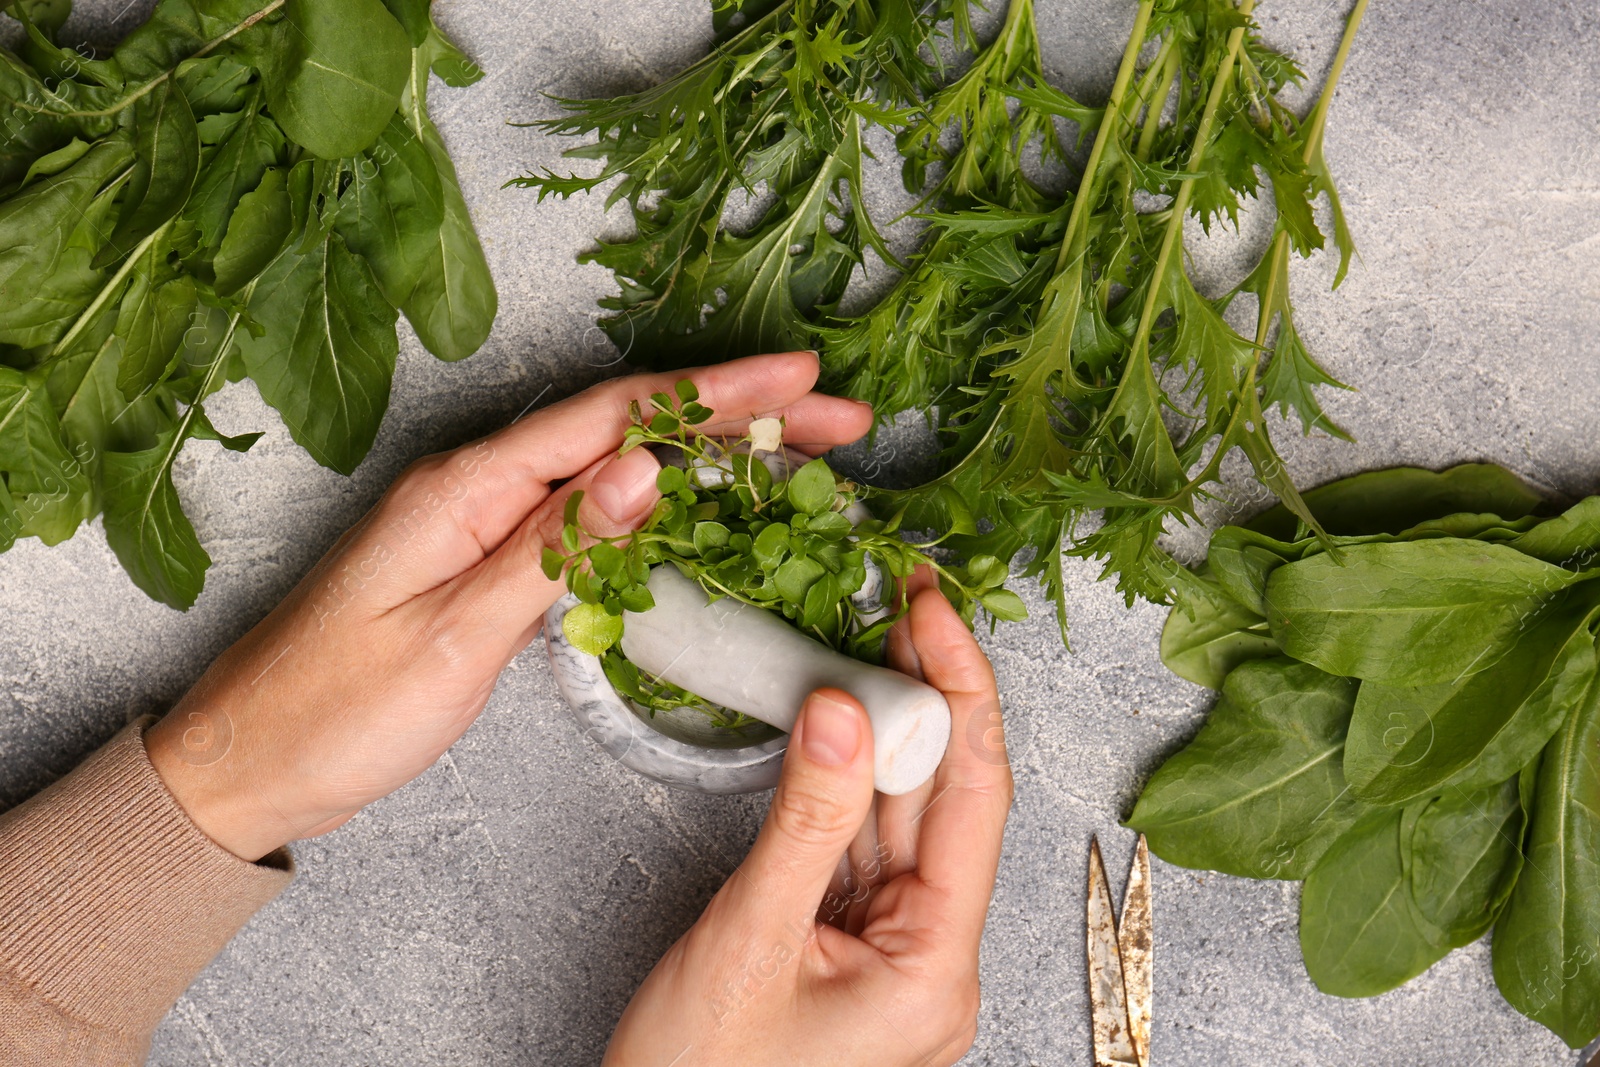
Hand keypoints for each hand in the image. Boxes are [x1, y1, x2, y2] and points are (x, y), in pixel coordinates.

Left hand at [146, 352, 872, 861]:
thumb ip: (556, 549)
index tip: (798, 379)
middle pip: (628, 428)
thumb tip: (645, 469)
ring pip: (618, 465)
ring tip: (797, 446)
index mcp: (468, 487)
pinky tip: (705, 503)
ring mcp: (486, 519)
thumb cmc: (336, 709)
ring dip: (709, 452)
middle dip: (735, 412)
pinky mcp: (491, 559)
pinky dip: (662, 499)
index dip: (715, 394)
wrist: (252, 761)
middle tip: (831, 413)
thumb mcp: (454, 633)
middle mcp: (480, 485)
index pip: (615, 420)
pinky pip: (592, 511)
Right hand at [602, 571, 1013, 1066]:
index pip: (973, 799)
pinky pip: (860, 852)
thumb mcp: (750, 940)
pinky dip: (847, 787)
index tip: (934, 611)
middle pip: (945, 803)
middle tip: (903, 607)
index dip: (961, 691)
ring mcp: (892, 958)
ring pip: (901, 821)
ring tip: (869, 646)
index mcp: (935, 971)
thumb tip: (843, 710)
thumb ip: (804, 820)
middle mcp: (931, 963)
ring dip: (885, 736)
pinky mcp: (850, 953)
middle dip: (926, 699)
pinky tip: (838, 729)